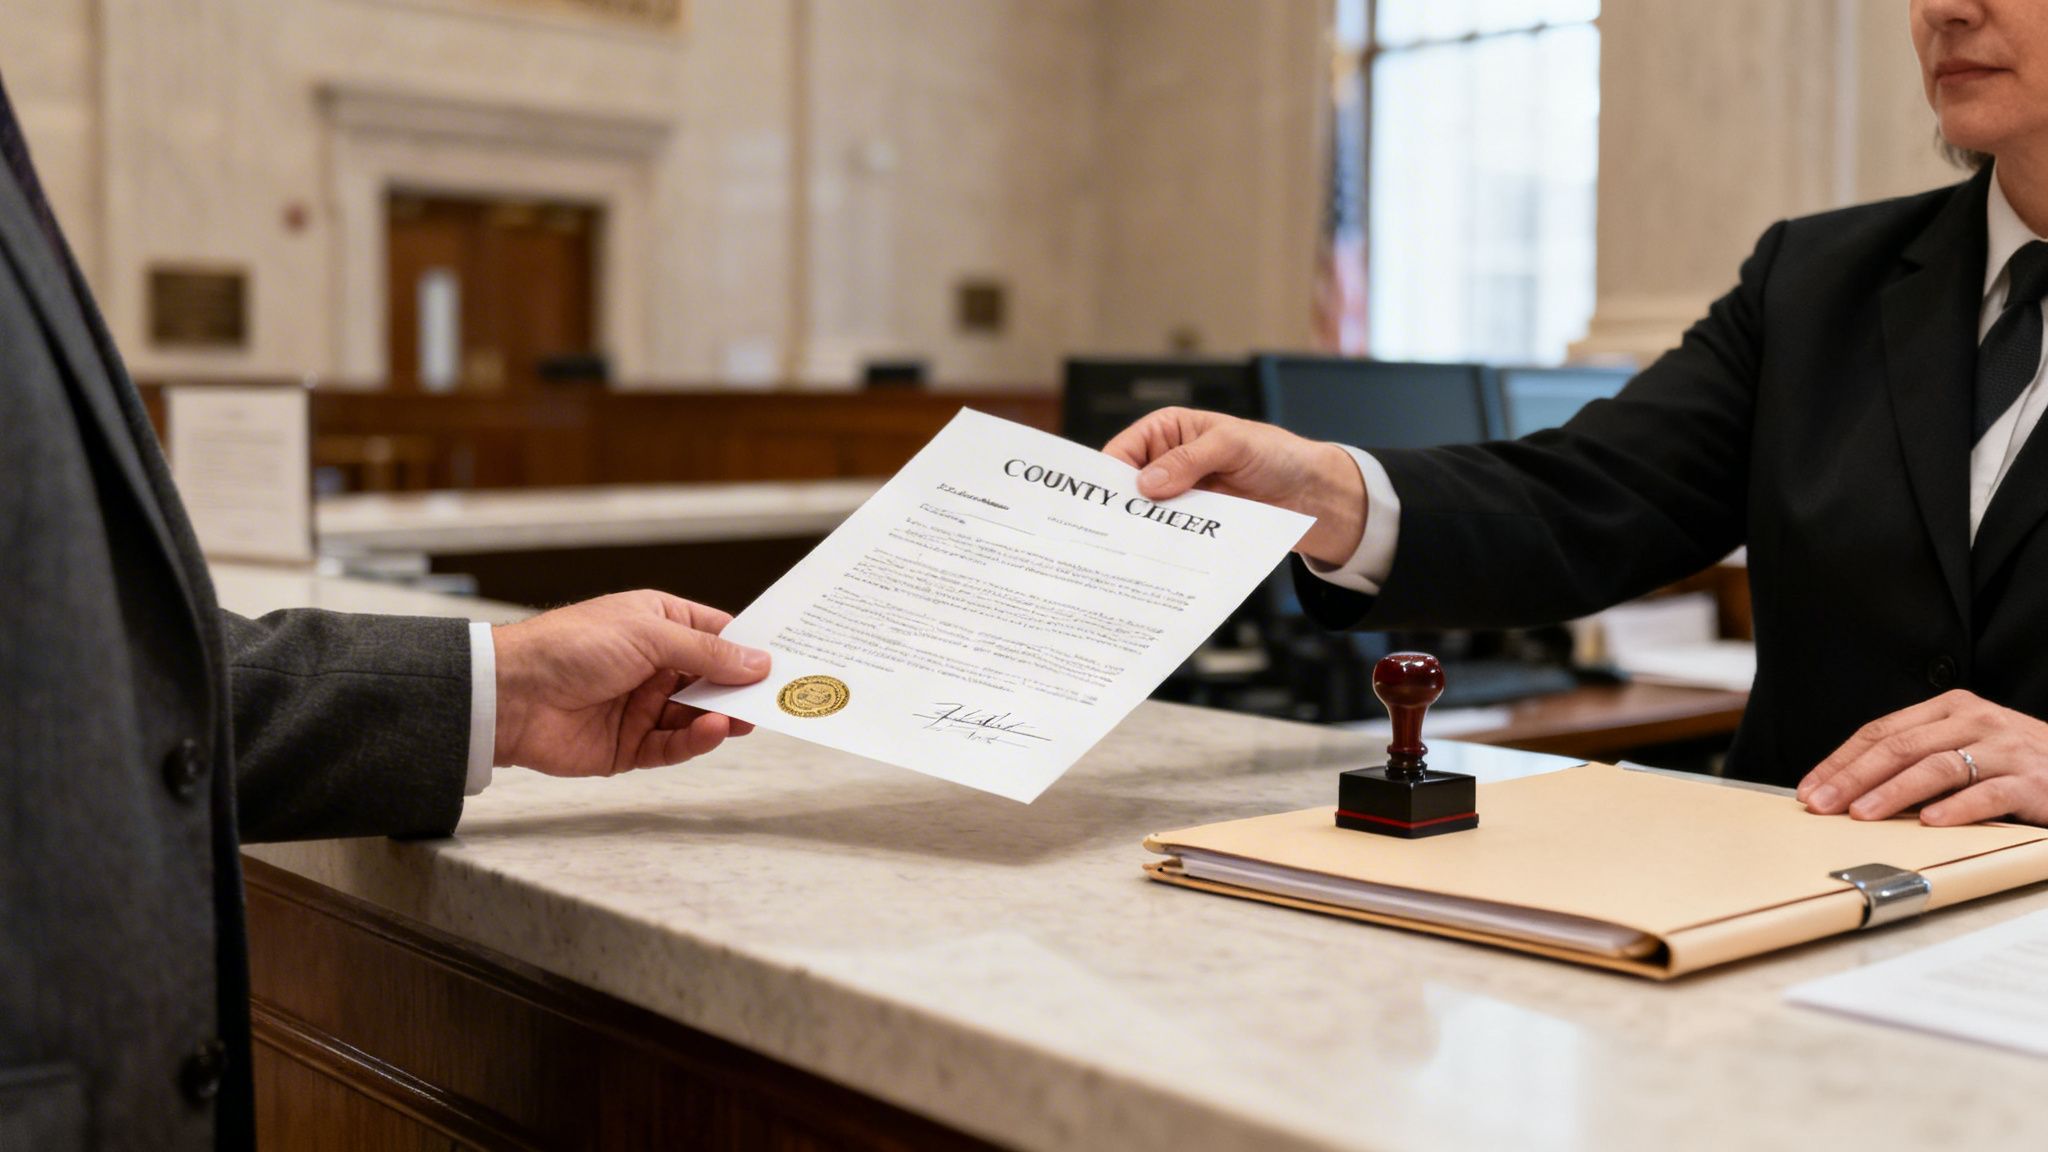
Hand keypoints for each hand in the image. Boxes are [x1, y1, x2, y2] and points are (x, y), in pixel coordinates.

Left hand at [490, 590, 770, 775]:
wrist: (511, 696)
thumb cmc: (570, 647)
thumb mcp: (649, 633)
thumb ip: (706, 651)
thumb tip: (757, 661)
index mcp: (657, 624)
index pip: (717, 634)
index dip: (750, 647)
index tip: (788, 658)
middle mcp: (654, 665)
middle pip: (713, 679)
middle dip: (743, 688)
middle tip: (780, 697)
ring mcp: (643, 706)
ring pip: (698, 715)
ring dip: (722, 717)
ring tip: (746, 718)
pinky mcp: (631, 746)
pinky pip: (674, 745)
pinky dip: (695, 740)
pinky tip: (712, 731)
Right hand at [1100, 407, 1366, 564]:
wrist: (1311, 493)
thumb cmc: (1275, 454)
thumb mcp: (1232, 445)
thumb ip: (1189, 460)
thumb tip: (1147, 483)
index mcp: (1167, 431)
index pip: (1123, 450)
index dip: (1109, 475)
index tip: (1101, 502)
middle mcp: (1167, 462)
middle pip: (1128, 486)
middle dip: (1120, 507)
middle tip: (1111, 532)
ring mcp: (1180, 496)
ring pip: (1147, 514)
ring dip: (1143, 530)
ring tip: (1131, 550)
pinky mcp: (1194, 523)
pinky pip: (1171, 535)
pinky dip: (1165, 544)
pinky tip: (1159, 558)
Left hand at [1796, 690, 2047, 825]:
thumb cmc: (2018, 761)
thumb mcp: (1966, 746)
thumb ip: (1920, 757)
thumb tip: (1853, 789)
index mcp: (1951, 709)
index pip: (1881, 731)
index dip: (1841, 761)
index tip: (1810, 789)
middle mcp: (1975, 721)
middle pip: (1900, 747)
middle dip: (1853, 778)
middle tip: (1821, 805)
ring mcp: (2006, 749)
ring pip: (1937, 767)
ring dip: (1893, 793)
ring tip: (1861, 815)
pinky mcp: (2034, 781)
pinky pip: (1988, 794)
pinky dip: (1956, 808)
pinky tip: (1929, 822)